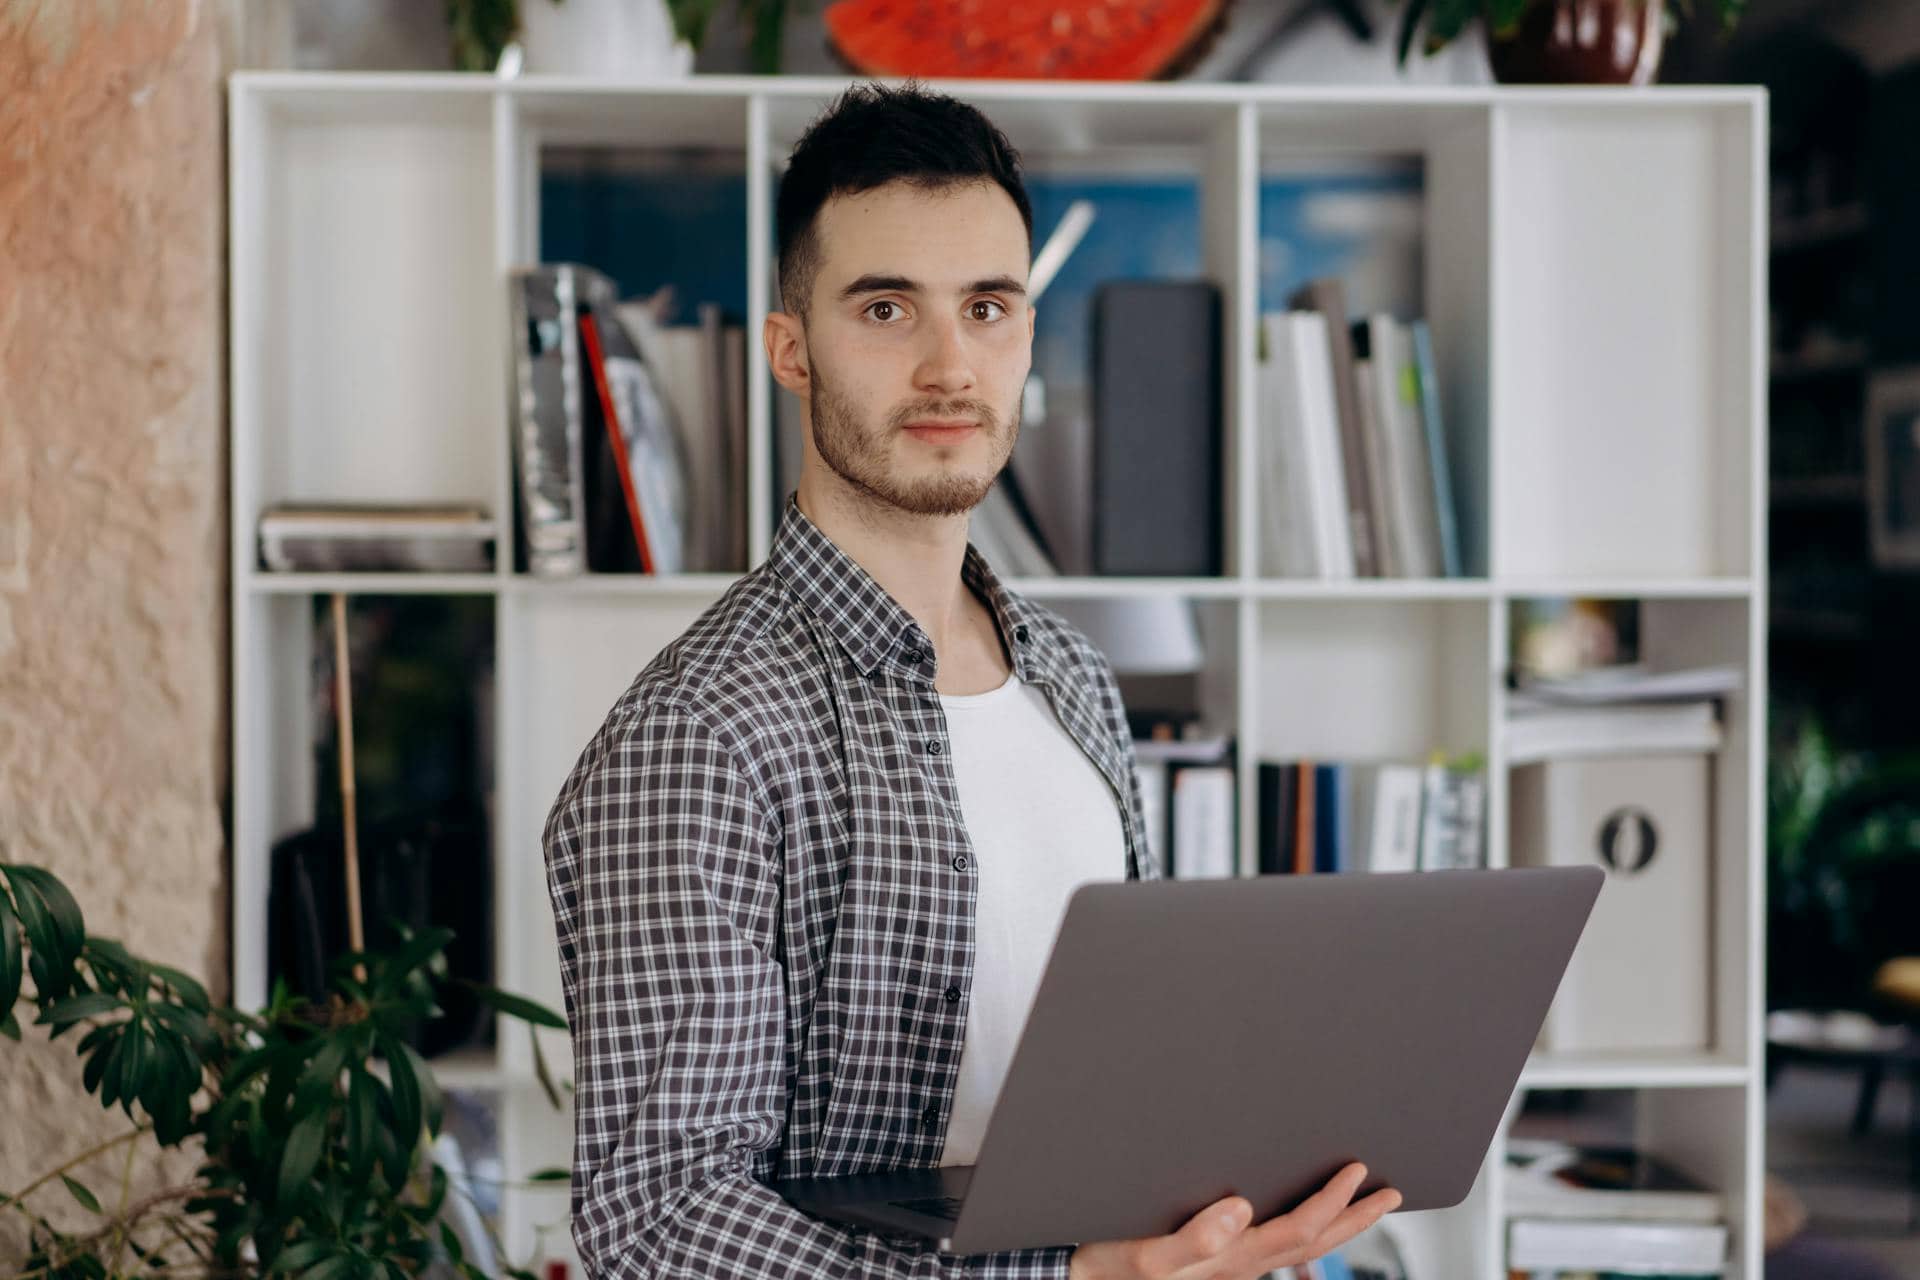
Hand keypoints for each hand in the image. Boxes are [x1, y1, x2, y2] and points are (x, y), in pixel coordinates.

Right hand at [1065, 1162, 1400, 1279]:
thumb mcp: (1142, 1255)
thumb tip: (1241, 1208)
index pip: (1298, 1230)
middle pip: (1313, 1245)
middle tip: (1389, 1193)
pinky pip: (1277, 1245)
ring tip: (1363, 1203)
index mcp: (1229, 1260)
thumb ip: (1192, 1238)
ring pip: (1300, 1249)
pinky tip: (1299, 1214)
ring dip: (1337, 1226)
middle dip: (1355, 1219)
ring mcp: (1230, 1267)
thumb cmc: (1107, 1267)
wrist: (1079, 1278)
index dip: (1332, 1202)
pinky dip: (1304, 1229)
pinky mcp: (1216, 1263)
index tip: (1357, 1172)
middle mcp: (1238, 1266)